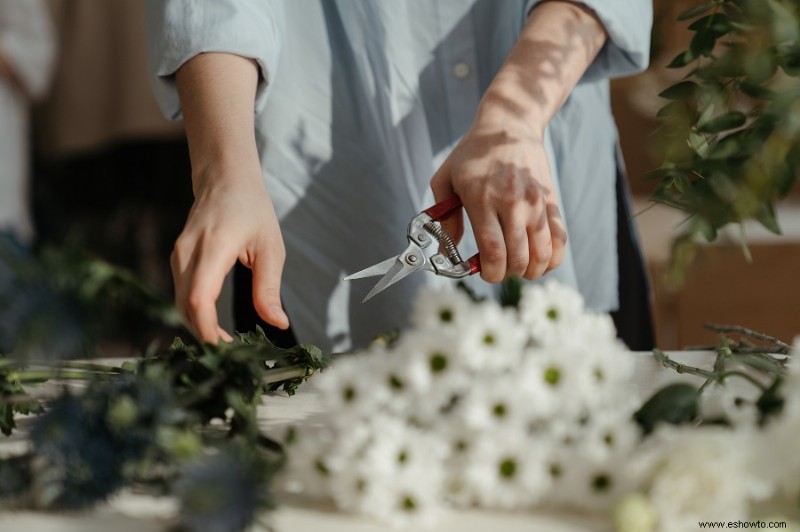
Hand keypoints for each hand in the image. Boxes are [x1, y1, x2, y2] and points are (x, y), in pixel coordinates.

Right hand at [172, 52, 287, 343]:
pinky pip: (182, 294)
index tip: (227, 349)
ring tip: (227, 343)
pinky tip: (215, 324)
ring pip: (180, 303)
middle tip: (233, 354)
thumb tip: (277, 323)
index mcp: (213, 248)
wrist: (224, 177)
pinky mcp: (177, 259)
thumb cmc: (252, 208)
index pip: (199, 299)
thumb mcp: (271, 248)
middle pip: (185, 308)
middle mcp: (188, 253)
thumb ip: (269, 288)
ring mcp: (178, 256)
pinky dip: (195, 313)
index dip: (208, 330)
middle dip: (205, 336)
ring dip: (199, 326)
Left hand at [430, 123, 565, 282]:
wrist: (509, 125)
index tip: (484, 272)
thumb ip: (444, 219)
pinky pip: (560, 240)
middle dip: (507, 274)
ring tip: (518, 266)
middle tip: (498, 269)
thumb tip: (446, 254)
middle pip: (518, 258)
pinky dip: (552, 259)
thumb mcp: (445, 180)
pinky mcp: (551, 202)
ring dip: (530, 271)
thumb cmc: (472, 155)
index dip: (491, 272)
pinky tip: (539, 261)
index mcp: (482, 199)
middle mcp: (512, 203)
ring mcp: (536, 203)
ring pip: (542, 254)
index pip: (493, 250)